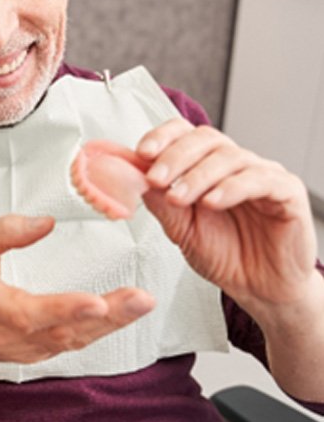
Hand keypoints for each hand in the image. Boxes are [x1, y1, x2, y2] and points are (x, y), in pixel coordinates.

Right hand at [0, 215, 154, 366]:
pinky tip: (126, 312)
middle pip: (66, 331)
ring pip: (77, 339)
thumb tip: (45, 223)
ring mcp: (31, 348)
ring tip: (142, 302)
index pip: (31, 313)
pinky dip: (104, 328)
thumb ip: (4, 231)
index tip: (97, 302)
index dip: (65, 309)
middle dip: (108, 316)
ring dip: (114, 322)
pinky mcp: (43, 350)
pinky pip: (77, 340)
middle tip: (141, 299)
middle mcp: (16, 336)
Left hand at [136, 118, 318, 309]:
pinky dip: (232, 188)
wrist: (258, 288)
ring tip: (178, 198)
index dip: (162, 137)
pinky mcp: (287, 192)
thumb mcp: (180, 229)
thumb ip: (160, 202)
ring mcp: (262, 174)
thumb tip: (133, 176)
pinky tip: (212, 202)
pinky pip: (262, 179)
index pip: (183, 133)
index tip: (142, 153)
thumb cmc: (222, 254)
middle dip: (174, 157)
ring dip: (197, 176)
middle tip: (156, 178)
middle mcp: (233, 163)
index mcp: (205, 165)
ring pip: (229, 157)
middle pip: (205, 139)